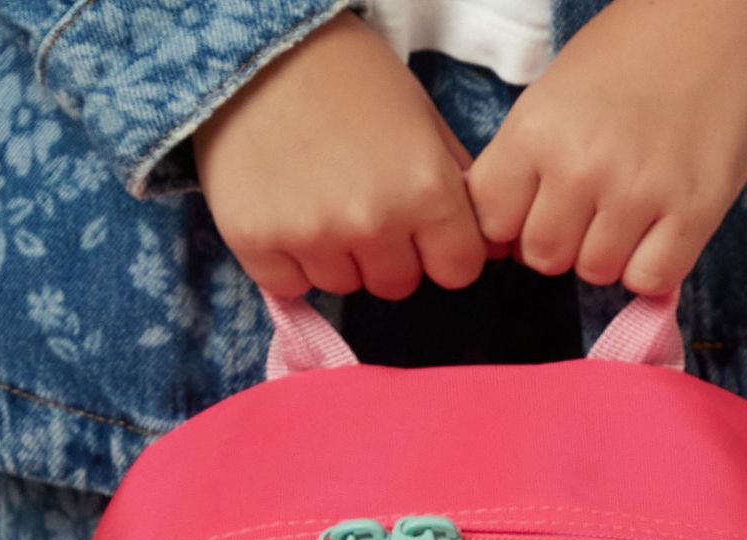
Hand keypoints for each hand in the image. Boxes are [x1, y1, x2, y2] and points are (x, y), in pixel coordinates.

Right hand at [194, 12, 486, 300]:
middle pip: (398, 285)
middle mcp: (373, 221)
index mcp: (425, 189)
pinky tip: (284, 209)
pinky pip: (291, 285)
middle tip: (360, 200)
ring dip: (336, 256)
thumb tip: (488, 244)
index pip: (458, 270)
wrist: (258, 47)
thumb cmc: (349, 76)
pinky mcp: (258, 243)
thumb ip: (456, 182)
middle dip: (387, 254)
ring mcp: (313, 237)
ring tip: (317, 196)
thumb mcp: (420, 117)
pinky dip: (288, 259)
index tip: (420, 228)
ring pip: (344, 286)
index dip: (442, 249)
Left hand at [468, 0, 746, 297]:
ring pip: (596, 273)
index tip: (536, 209)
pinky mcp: (693, 212)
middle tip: (592, 205)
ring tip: (632, 205)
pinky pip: (650, 280)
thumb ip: (522, 163)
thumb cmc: (630, 54)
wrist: (717, 20)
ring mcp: (638, 192)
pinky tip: (661, 226)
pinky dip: (652, 266)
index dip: (512, 225)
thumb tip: (502, 244)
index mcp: (536, 131)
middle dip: (563, 241)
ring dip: (610, 253)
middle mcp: (580, 166)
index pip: (492, 223)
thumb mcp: (553, 94)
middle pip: (544, 257)